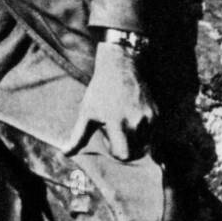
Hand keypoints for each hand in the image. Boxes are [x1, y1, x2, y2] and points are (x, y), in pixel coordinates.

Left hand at [63, 40, 155, 161]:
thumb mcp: (86, 112)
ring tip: (123, 123)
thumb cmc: (100, 90)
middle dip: (125, 147)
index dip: (115, 152)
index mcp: (117, 122)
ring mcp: (148, 118)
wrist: (120, 66)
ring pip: (145, 145)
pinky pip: (152, 135)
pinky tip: (132, 117)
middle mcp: (136, 121)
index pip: (123, 154)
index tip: (108, 138)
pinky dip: (143, 133)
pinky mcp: (157, 114)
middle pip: (135, 153)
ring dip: (135, 141)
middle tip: (115, 131)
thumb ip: (78, 137)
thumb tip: (65, 153)